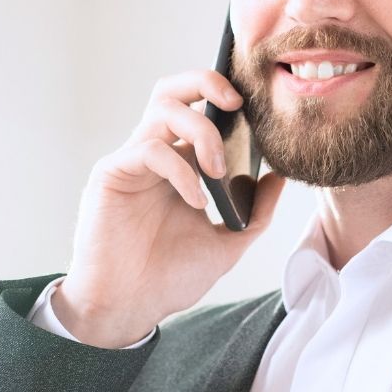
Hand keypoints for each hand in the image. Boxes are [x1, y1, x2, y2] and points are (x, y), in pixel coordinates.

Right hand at [52, 67, 286, 346]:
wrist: (129, 309)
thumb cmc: (169, 279)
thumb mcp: (227, 244)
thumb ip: (255, 212)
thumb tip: (279, 177)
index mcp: (180, 164)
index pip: (199, 109)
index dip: (224, 96)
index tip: (259, 107)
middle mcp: (155, 154)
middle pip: (173, 90)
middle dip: (206, 81)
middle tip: (238, 104)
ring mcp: (132, 161)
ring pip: (163, 108)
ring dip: (201, 131)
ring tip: (218, 170)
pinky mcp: (111, 173)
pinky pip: (150, 149)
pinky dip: (181, 170)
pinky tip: (197, 201)